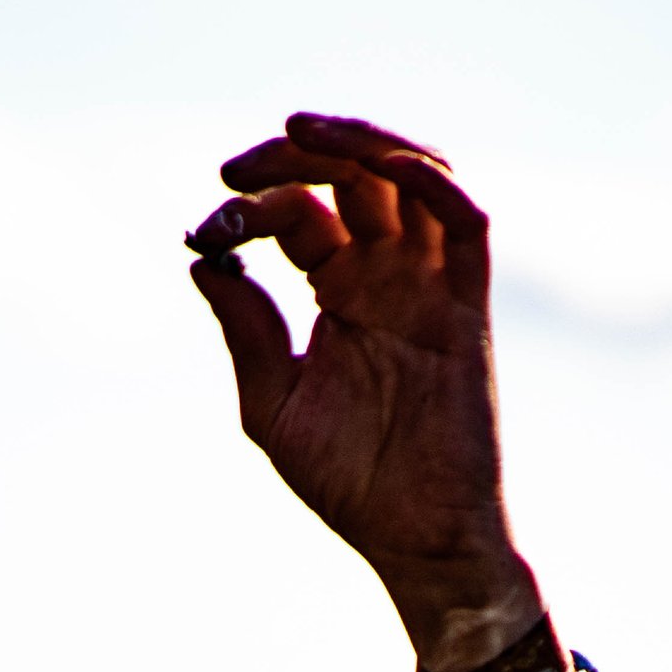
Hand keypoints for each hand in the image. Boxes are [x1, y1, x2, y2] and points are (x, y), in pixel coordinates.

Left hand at [188, 112, 540, 671]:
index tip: (204, 233)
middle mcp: (386, 276)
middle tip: (235, 171)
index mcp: (338, 291)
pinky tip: (384, 166)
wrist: (417, 540)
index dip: (247, 209)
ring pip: (408, 179)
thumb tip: (203, 260)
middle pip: (350, 178)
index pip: (297, 214)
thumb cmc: (349, 483)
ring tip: (298, 131)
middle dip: (292, 158)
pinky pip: (464, 224)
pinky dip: (431, 183)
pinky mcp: (468, 309)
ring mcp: (428, 286)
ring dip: (359, 142)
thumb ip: (244, 330)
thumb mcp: (272, 403)